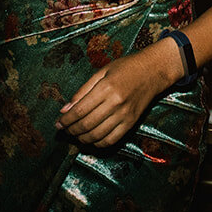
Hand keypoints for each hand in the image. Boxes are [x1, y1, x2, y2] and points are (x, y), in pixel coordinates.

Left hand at [56, 43, 176, 145]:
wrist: (153, 71)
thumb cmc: (126, 68)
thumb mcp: (102, 72)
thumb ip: (83, 91)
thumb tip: (65, 109)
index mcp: (106, 88)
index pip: (80, 110)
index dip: (66, 120)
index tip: (58, 123)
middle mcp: (116, 103)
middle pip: (87, 124)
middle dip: (71, 130)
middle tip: (64, 130)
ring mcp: (125, 115)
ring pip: (97, 135)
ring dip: (82, 138)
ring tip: (75, 134)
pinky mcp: (131, 123)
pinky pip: (111, 140)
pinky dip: (98, 143)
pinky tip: (91, 139)